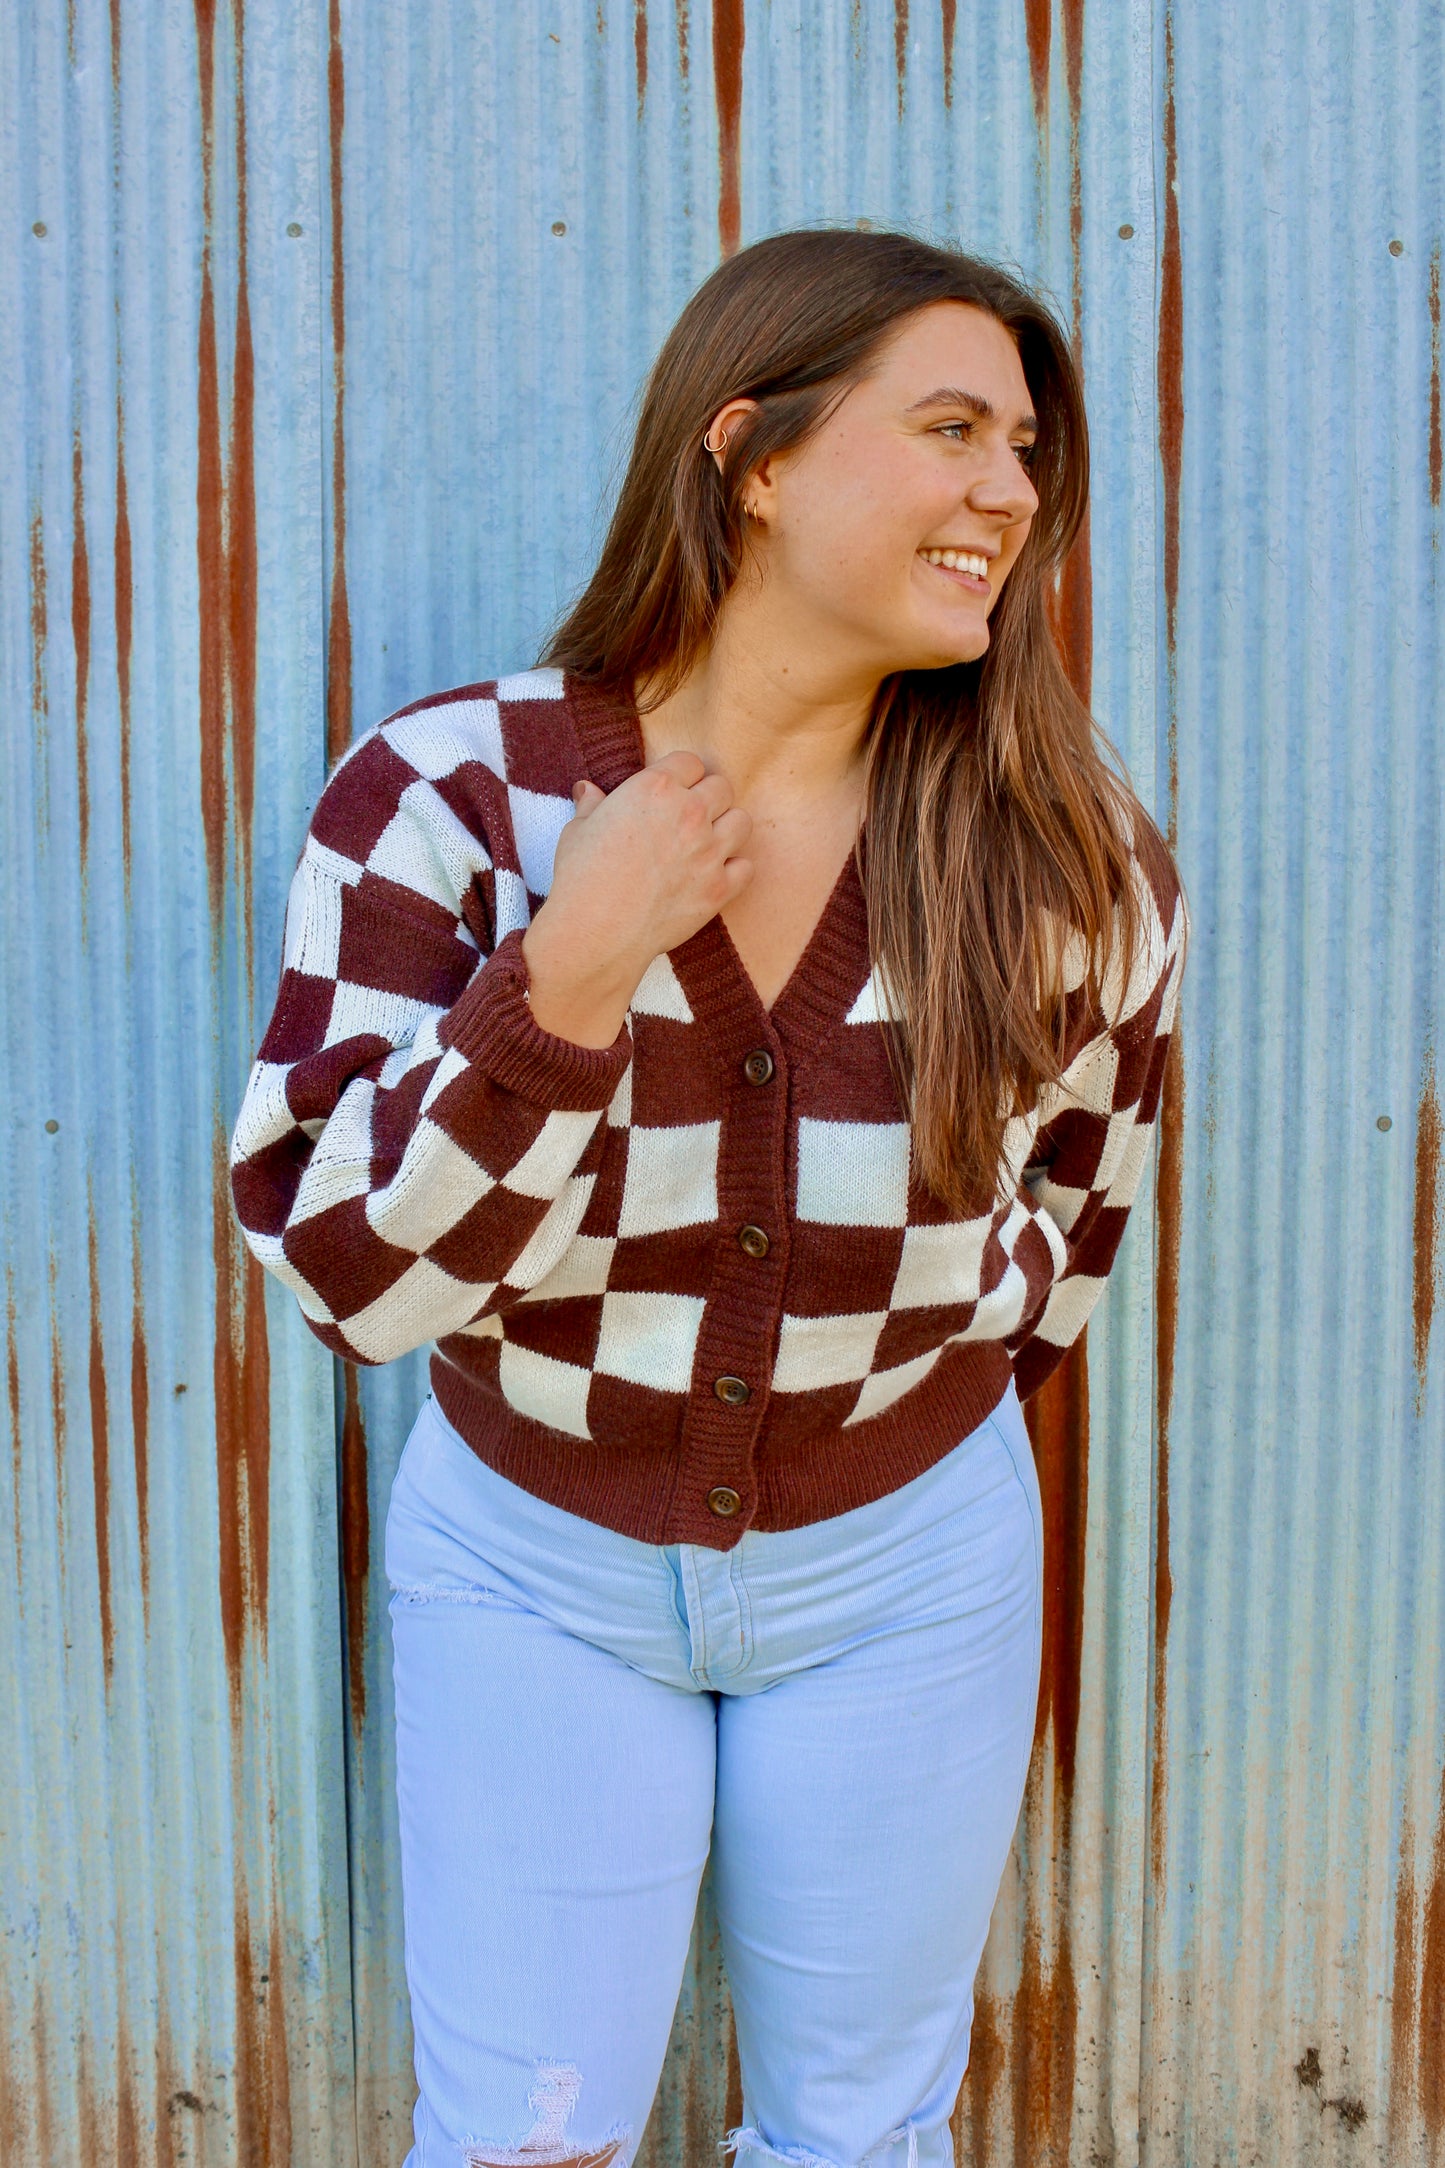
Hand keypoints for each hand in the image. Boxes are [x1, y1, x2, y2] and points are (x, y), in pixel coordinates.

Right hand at [521, 750, 753, 1046]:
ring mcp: (709, 850)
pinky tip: (714, 876)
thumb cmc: (581, 877)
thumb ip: (592, 805)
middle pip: (722, 787)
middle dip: (708, 799)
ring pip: (742, 821)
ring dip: (727, 829)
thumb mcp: (577, 830)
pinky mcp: (719, 887)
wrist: (597, 931)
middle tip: (691, 820)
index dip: (683, 776)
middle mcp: (689, 812)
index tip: (674, 791)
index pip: (690, 761)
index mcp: (655, 787)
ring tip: (708, 844)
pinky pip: (746, 867)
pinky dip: (734, 870)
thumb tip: (586, 790)